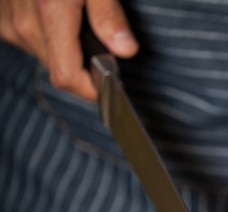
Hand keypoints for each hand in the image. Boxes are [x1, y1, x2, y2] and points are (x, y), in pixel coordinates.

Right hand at [0, 0, 137, 100]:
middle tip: (104, 50)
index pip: (67, 76)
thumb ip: (108, 15)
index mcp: (49, 16)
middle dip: (84, 68)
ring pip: (44, 56)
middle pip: (58, 70)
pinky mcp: (1, 18)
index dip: (91, 89)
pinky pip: (28, 40)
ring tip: (78, 24)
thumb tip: (125, 50)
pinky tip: (56, 17)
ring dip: (65, 51)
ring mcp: (7, 22)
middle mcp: (22, 24)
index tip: (111, 89)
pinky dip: (47, 36)